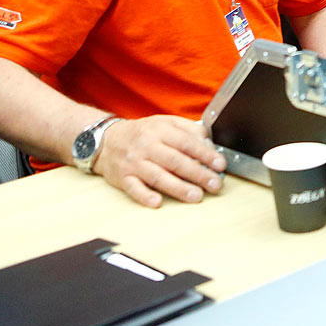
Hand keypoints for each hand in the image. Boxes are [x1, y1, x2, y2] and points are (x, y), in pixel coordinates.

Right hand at [93, 114, 225, 207]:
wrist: (105, 140)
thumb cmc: (141, 133)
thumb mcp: (164, 123)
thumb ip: (187, 130)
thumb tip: (208, 142)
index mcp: (160, 131)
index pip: (186, 143)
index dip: (205, 154)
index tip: (220, 165)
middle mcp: (147, 146)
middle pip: (175, 161)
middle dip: (198, 174)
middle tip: (215, 184)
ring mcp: (134, 162)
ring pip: (158, 176)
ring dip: (178, 187)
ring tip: (196, 196)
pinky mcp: (122, 177)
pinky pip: (134, 188)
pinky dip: (145, 196)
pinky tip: (157, 202)